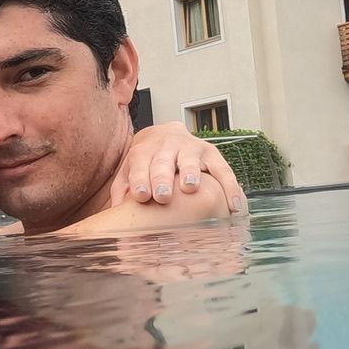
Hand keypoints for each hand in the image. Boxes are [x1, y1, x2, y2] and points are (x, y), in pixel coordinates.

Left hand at [110, 121, 248, 213]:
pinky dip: (229, 187)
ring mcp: (190, 148)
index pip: (139, 164)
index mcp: (144, 151)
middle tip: (163, 196)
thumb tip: (115, 213)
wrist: (166, 135)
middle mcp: (166, 146)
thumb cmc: (146, 162)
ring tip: (191, 188)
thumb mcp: (130, 171)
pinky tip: (233, 206)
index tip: (142, 196)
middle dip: (163, 178)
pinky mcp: (211, 153)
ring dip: (190, 173)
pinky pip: (222, 169)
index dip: (140, 179)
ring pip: (190, 160)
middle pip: (163, 162)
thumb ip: (122, 190)